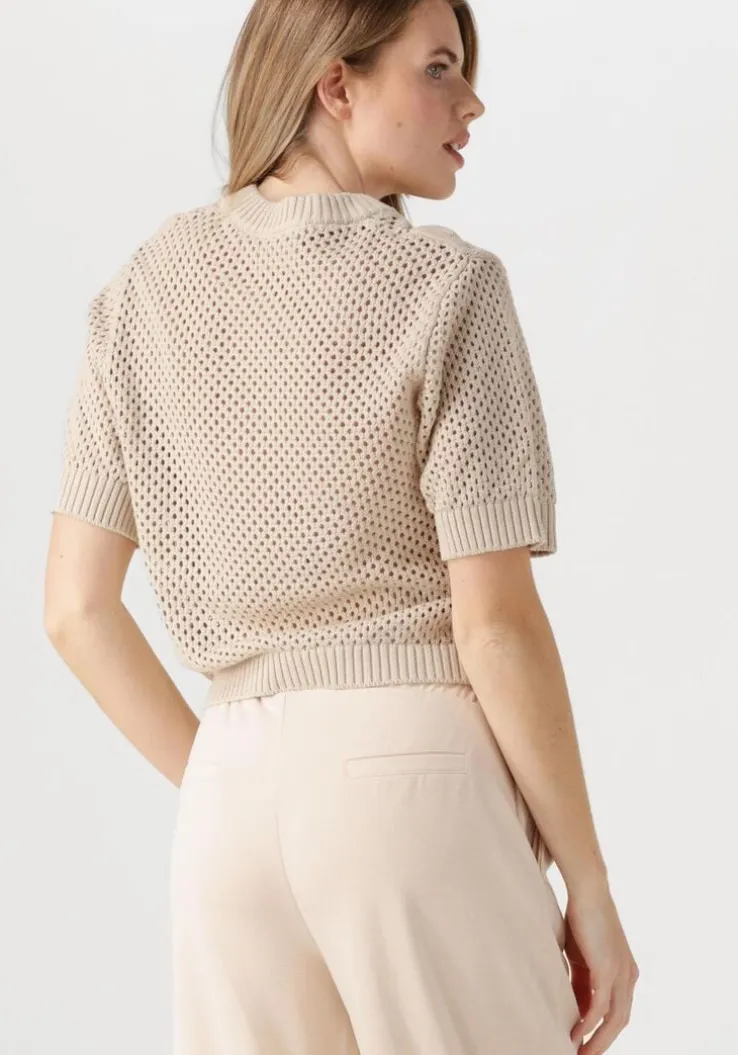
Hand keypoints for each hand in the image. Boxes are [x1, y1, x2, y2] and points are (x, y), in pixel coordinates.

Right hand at [564, 883, 638, 1052]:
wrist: (588, 890)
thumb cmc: (582, 919)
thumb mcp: (582, 957)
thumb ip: (581, 981)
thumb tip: (574, 1005)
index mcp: (625, 973)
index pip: (616, 1012)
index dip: (602, 1031)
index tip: (584, 1043)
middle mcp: (629, 977)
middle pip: (620, 1022)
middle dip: (602, 1042)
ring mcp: (622, 973)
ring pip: (614, 1019)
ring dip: (597, 1040)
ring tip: (578, 1053)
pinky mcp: (609, 969)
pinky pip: (600, 1005)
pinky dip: (588, 1023)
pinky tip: (576, 1033)